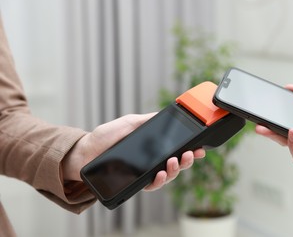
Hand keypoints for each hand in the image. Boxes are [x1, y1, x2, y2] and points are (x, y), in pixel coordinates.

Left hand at [62, 113, 205, 189]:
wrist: (85, 152)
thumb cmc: (104, 137)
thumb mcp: (128, 123)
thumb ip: (146, 120)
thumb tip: (162, 115)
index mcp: (152, 146)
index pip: (175, 149)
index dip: (189, 149)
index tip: (199, 147)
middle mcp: (151, 160)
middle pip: (176, 163)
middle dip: (187, 160)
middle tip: (190, 154)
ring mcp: (145, 172)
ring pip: (168, 176)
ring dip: (175, 170)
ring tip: (174, 162)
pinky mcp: (136, 182)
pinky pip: (152, 185)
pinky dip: (159, 181)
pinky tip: (160, 174)